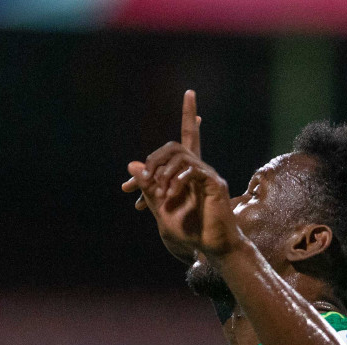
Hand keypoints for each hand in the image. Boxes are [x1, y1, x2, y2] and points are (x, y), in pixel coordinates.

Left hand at [123, 90, 243, 260]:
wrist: (209, 248)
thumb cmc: (189, 231)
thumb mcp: (159, 208)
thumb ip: (147, 187)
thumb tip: (132, 164)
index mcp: (186, 172)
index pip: (189, 136)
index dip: (189, 115)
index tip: (190, 93)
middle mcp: (199, 168)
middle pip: (175, 145)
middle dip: (153, 160)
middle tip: (140, 183)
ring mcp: (208, 175)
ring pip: (180, 156)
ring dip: (162, 174)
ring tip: (159, 195)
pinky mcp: (214, 184)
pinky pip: (191, 170)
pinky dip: (176, 182)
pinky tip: (170, 197)